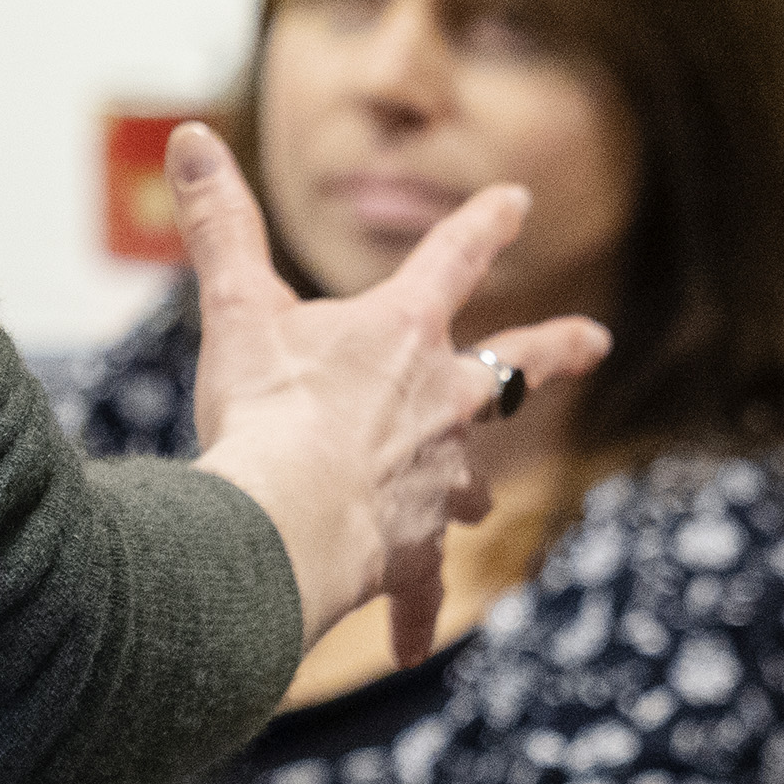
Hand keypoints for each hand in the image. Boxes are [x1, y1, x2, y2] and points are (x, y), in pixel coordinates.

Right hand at [168, 123, 610, 664]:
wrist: (286, 519)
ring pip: (470, 481)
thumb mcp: (237, 308)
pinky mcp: (412, 548)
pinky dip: (409, 611)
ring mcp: (436, 480)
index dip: (483, 224)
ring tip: (479, 511)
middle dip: (552, 349)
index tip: (518, 202)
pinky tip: (408, 648)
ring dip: (469, 491)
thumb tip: (188, 136)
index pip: (452, 257)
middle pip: (514, 366)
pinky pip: (416, 585)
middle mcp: (439, 401)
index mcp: (402, 332)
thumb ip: (219, 223)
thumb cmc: (265, 410)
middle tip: (595, 340)